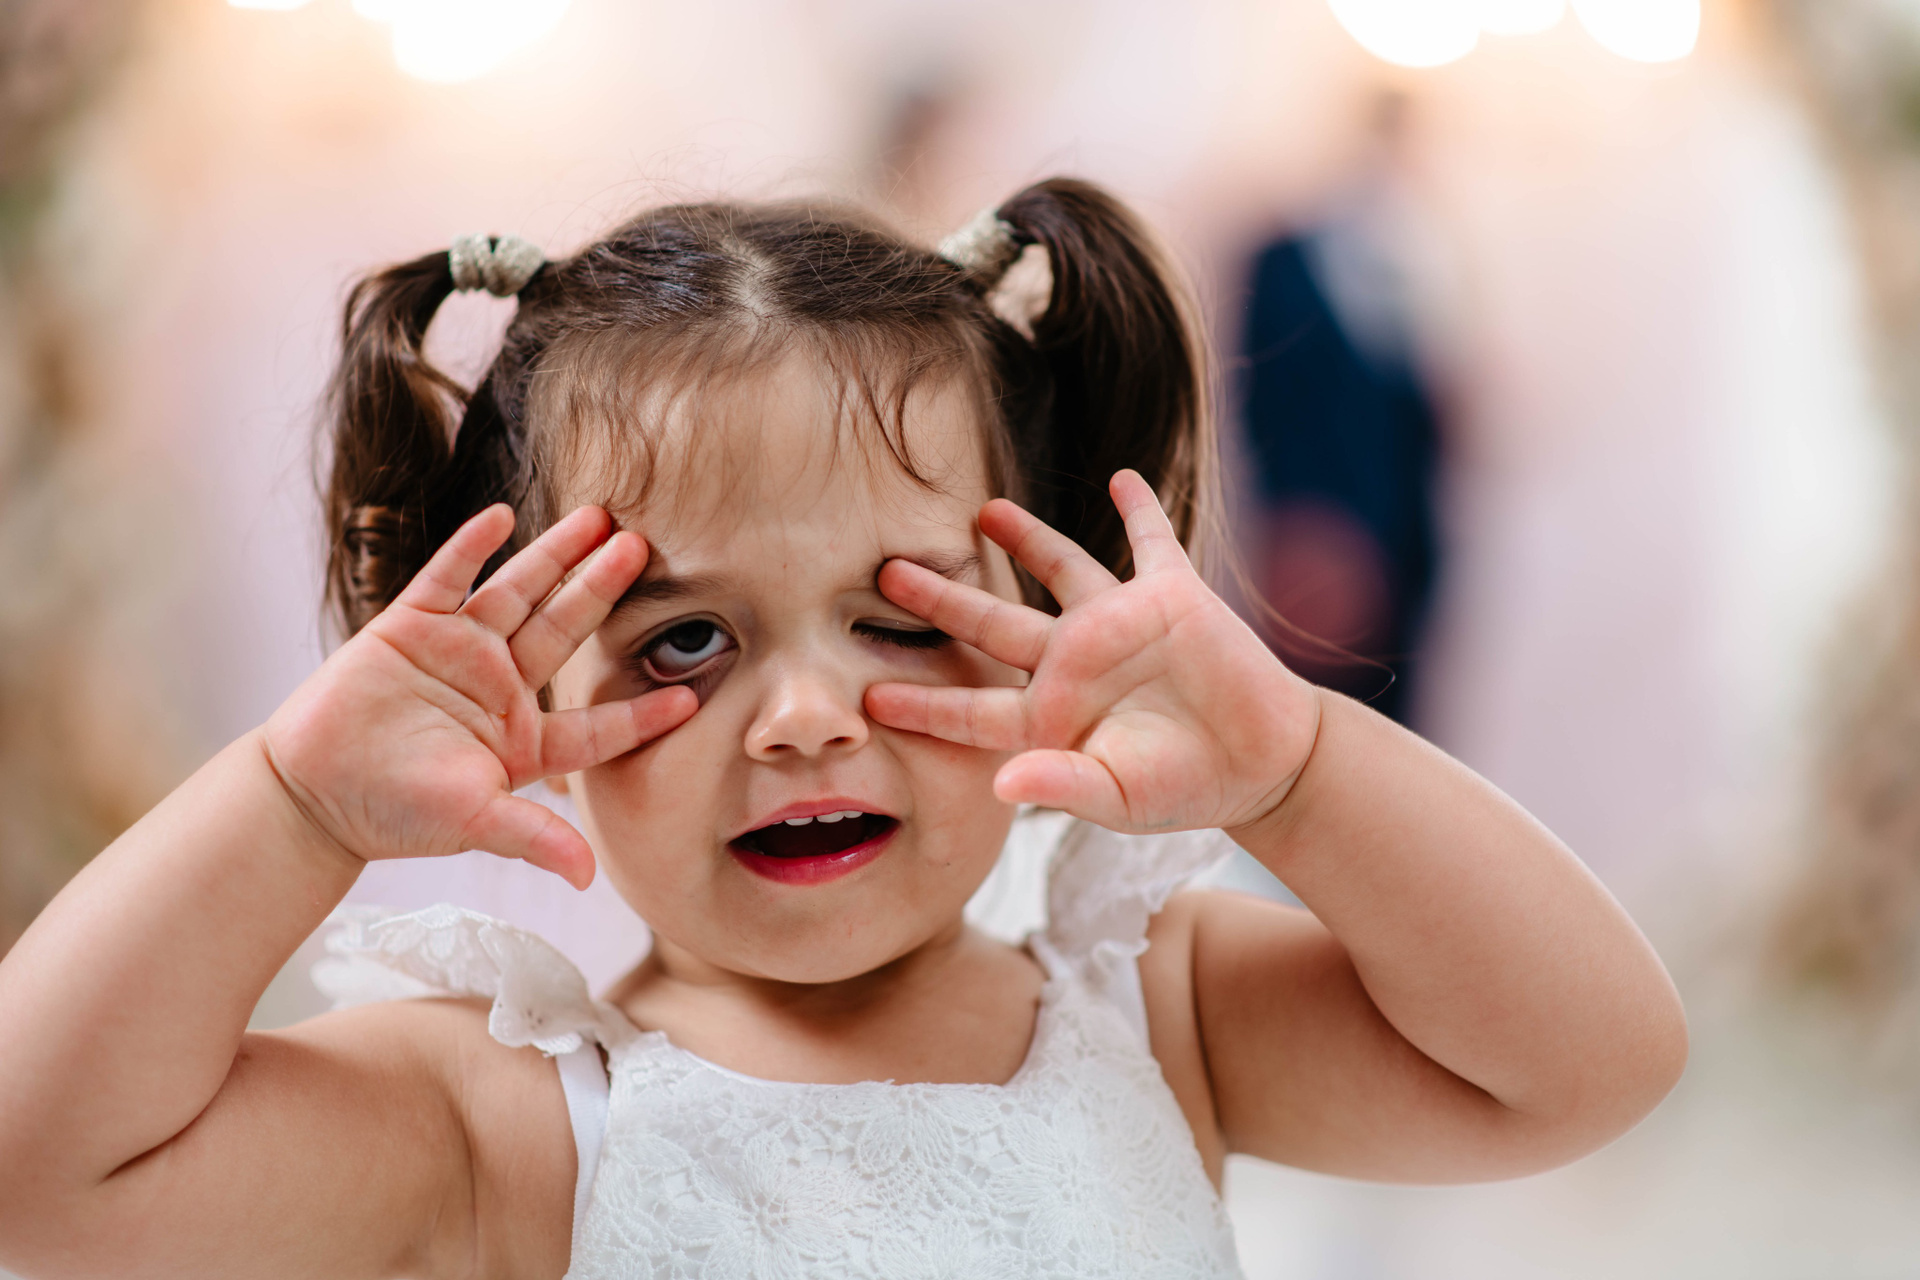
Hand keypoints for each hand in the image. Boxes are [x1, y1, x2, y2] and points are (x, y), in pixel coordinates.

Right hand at [263, 506, 694, 886]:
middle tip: (647, 548)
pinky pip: (448, 577)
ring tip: (600, 518)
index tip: (692, 696)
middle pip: (566, 630)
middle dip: (604, 589)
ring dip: (556, 555)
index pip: (597, 723)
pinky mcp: (411, 626)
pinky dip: (474, 547)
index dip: (641, 711)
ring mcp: (459, 651)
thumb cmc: (393, 812)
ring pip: (519, 593)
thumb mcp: (474, 823)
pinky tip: (504, 517)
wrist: (312, 791)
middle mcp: (501, 687)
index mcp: (525, 740)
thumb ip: (534, 839)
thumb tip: (590, 877)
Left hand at [865, 471, 1320, 835]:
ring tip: (983, 511)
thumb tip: (1001, 785)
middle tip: (885, 572)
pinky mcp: (1171, 598)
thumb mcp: (1119, 798)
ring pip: (1058, 568)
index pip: (970, 706)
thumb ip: (1060, 786)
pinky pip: (1152, 540)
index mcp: (1048, 716)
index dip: (922, 698)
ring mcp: (1119, 625)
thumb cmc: (1184, 790)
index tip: (867, 693)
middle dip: (939, 600)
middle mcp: (1072, 662)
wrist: (1264, 766)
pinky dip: (1139, 507)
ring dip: (1024, 537)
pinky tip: (1121, 477)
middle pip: (990, 624)